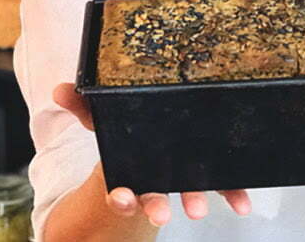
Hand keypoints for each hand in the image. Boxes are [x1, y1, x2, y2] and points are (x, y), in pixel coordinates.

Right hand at [52, 83, 252, 225]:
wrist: (158, 126)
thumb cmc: (130, 124)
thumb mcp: (105, 113)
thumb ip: (84, 104)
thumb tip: (61, 90)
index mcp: (131, 166)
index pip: (121, 188)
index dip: (121, 196)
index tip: (122, 199)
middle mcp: (157, 175)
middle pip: (154, 195)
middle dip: (156, 205)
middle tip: (161, 214)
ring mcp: (183, 174)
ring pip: (187, 192)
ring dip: (192, 200)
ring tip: (198, 211)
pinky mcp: (208, 169)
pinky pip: (221, 183)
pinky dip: (232, 193)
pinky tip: (243, 205)